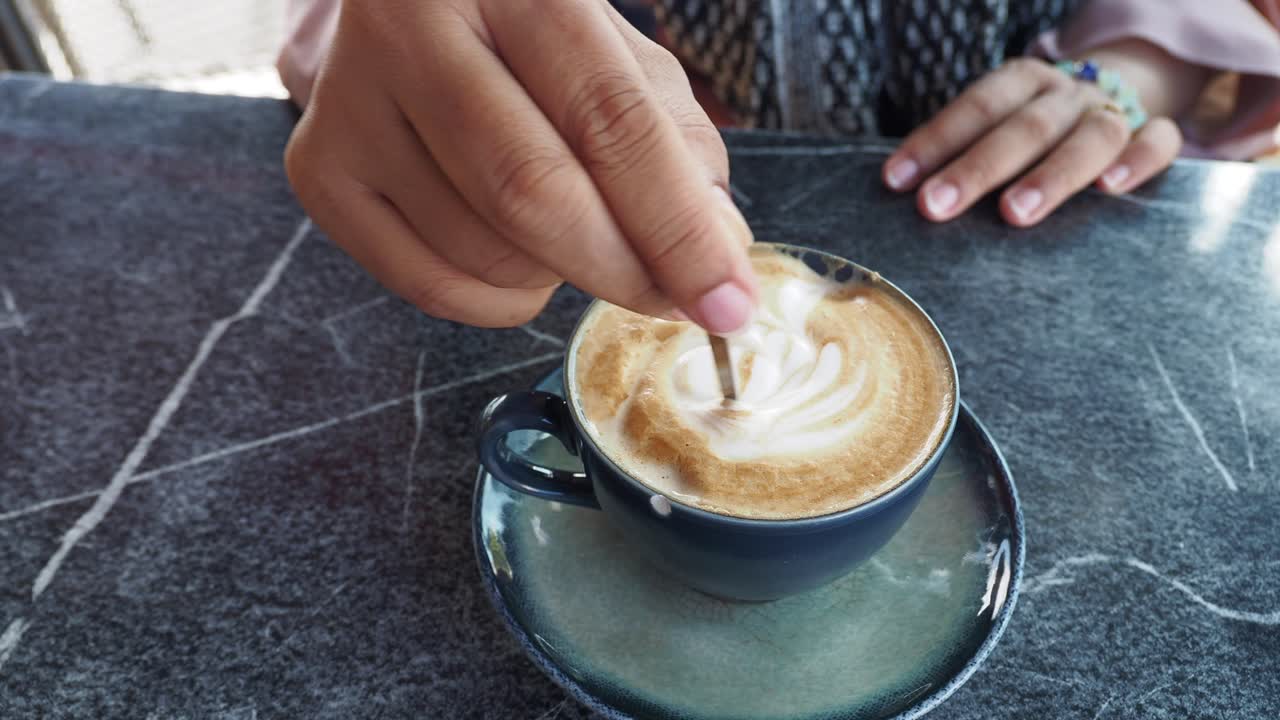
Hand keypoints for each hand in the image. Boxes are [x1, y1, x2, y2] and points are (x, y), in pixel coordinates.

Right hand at [286, 0, 755, 329]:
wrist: (413, 11)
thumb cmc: (535, 39)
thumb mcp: (622, 58)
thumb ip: (676, 148)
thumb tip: (714, 259)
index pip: (608, 118)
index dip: (677, 225)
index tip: (727, 302)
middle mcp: (409, 25)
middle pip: (530, 192)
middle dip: (622, 269)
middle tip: (671, 299)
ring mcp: (348, 100)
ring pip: (484, 250)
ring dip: (558, 274)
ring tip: (568, 228)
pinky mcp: (317, 169)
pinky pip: (430, 286)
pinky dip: (500, 299)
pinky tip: (516, 256)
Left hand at [882, 53, 1186, 226]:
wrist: (1115, 95)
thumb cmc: (1033, 130)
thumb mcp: (998, 125)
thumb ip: (961, 153)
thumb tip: (903, 194)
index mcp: (1022, 83)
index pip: (977, 106)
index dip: (935, 141)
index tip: (896, 180)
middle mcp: (1066, 94)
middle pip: (1023, 127)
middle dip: (976, 169)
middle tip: (935, 205)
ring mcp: (1112, 113)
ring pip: (1088, 138)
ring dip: (1049, 176)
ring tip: (1013, 213)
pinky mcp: (1152, 134)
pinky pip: (1158, 142)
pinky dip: (1138, 161)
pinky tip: (1110, 190)